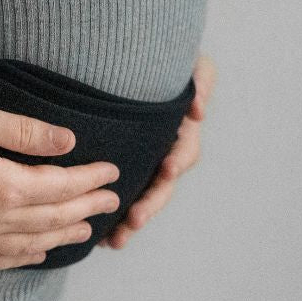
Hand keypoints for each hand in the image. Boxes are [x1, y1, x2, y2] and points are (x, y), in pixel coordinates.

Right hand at [0, 97, 122, 270]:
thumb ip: (23, 131)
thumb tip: (67, 139)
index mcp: (3, 187)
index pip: (61, 186)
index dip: (90, 178)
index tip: (111, 172)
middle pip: (52, 218)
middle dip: (85, 208)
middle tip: (110, 201)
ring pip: (30, 244)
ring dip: (62, 236)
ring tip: (86, 230)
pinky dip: (24, 258)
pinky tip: (36, 253)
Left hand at [100, 52, 216, 249]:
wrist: (126, 60)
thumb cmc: (161, 60)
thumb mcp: (190, 64)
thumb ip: (200, 79)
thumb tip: (197, 111)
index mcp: (179, 131)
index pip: (184, 150)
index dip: (177, 160)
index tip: (166, 169)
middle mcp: (163, 152)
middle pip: (161, 185)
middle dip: (151, 204)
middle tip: (134, 219)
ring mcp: (144, 164)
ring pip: (141, 197)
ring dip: (131, 220)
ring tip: (116, 240)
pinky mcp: (123, 171)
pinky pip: (121, 198)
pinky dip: (114, 219)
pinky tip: (101, 239)